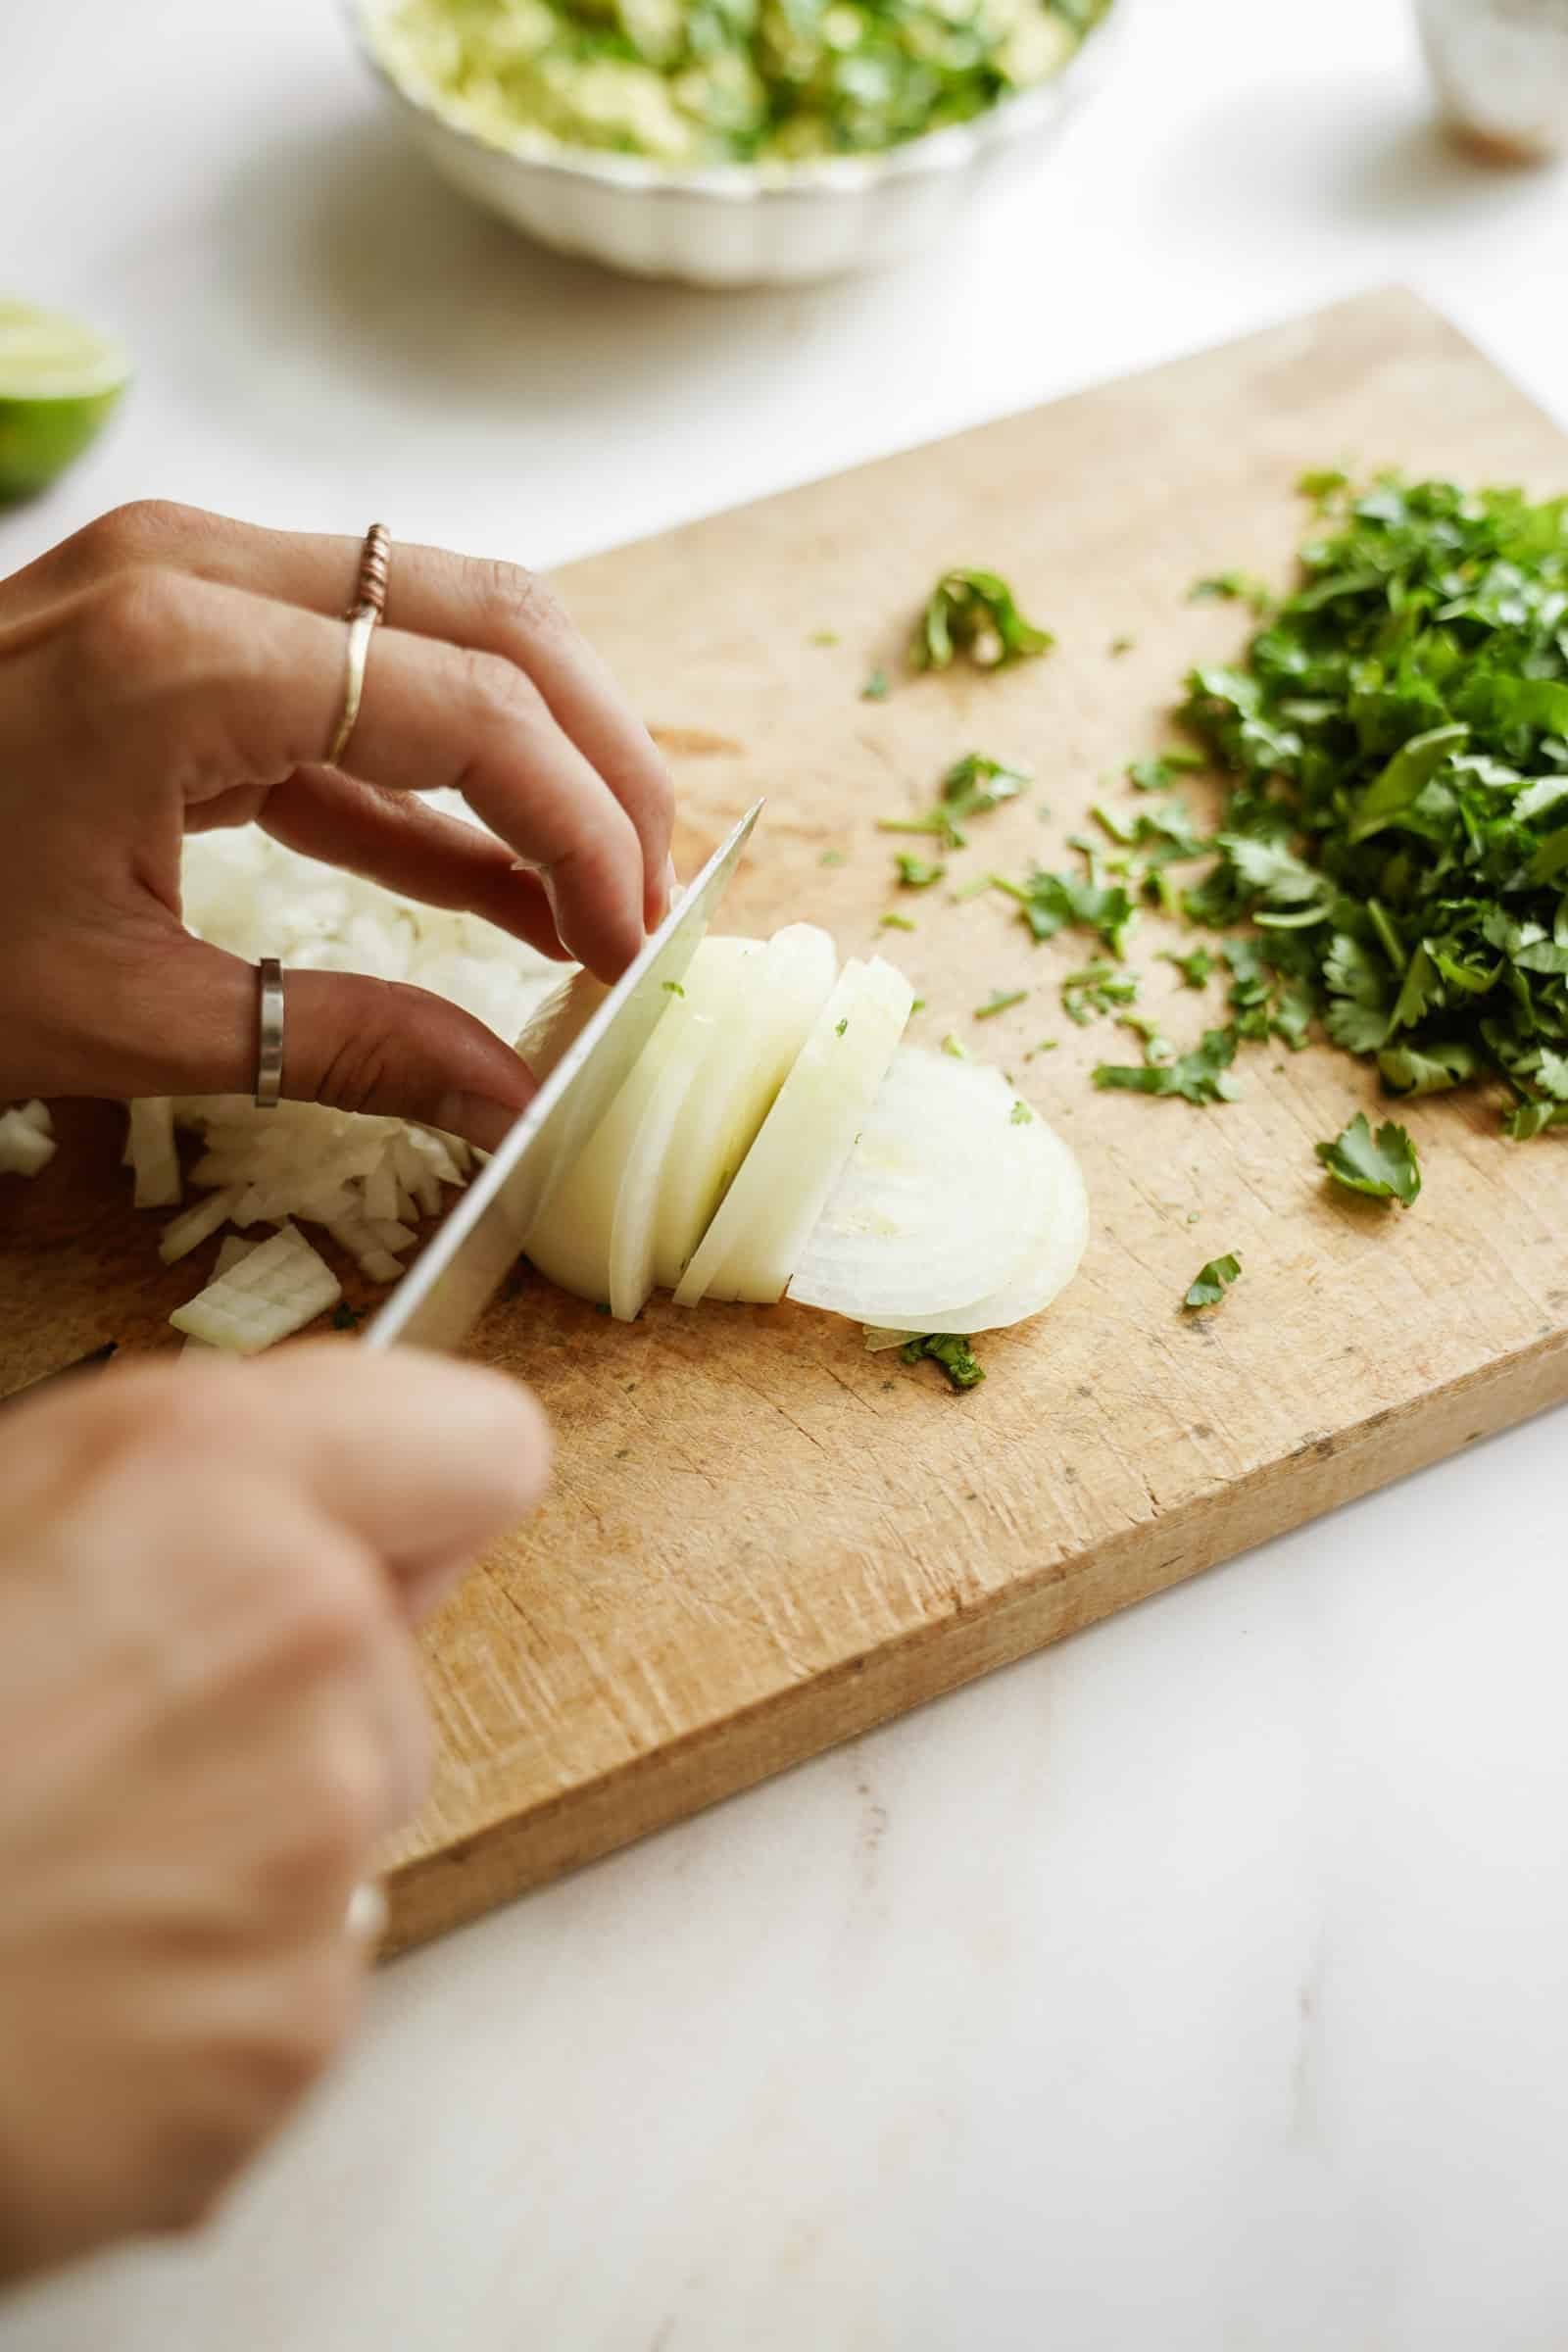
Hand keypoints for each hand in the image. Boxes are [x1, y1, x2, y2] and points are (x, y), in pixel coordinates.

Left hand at [0, 501, 673, 1148]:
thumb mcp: (120, 1016)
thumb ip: (343, 1042)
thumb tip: (510, 1104)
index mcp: (184, 658)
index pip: (469, 707)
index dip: (585, 826)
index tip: (634, 941)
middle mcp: (200, 574)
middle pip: (485, 617)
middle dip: (599, 757)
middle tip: (652, 893)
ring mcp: (183, 583)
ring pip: (436, 624)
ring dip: (535, 752)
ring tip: (597, 891)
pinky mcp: (171, 630)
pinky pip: (352, 684)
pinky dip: (435, 776)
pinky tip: (500, 885)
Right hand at [0, 1344, 548, 2282]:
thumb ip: (163, 1493)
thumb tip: (267, 1508)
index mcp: (204, 1482)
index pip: (475, 1443)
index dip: (417, 1489)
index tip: (372, 1525)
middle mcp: (303, 1645)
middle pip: (388, 1656)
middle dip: (284, 1687)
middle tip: (100, 1735)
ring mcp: (312, 1848)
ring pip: (341, 1818)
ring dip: (238, 1839)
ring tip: (54, 1870)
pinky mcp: (292, 2027)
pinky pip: (289, 1975)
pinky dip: (201, 1989)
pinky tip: (61, 1986)